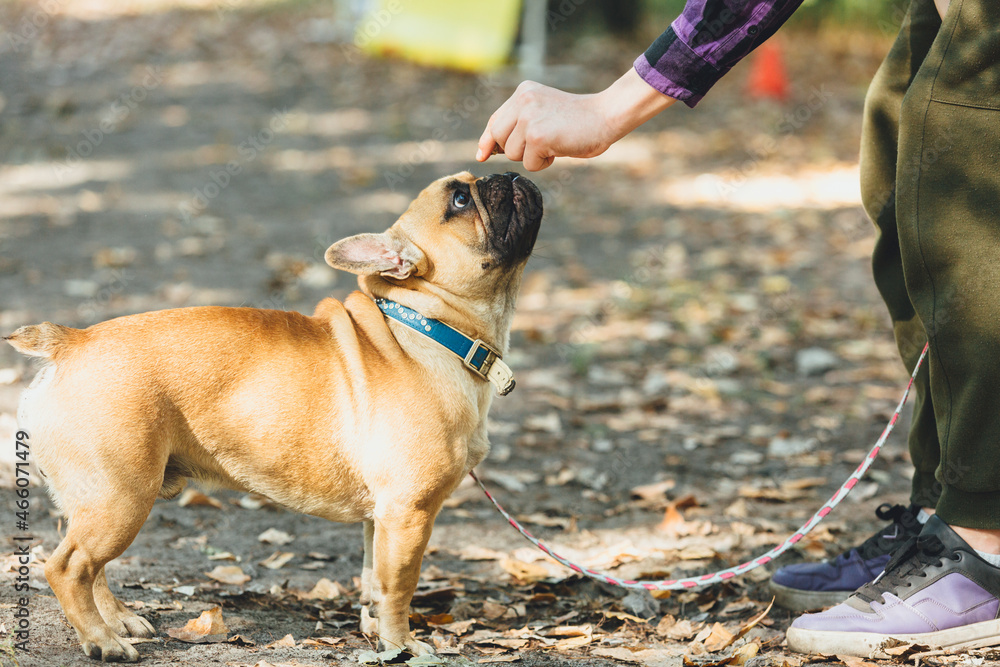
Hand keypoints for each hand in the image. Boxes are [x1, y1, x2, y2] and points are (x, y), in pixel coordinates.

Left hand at [477, 68, 676, 170]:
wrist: (606, 115)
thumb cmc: (579, 120)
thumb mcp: (544, 113)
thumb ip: (519, 123)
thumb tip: (489, 149)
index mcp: (523, 92)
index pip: (496, 120)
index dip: (488, 140)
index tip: (482, 154)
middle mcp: (522, 101)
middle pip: (500, 139)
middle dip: (516, 149)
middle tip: (542, 144)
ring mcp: (528, 118)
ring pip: (513, 153)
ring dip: (532, 156)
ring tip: (554, 143)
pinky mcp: (537, 136)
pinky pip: (529, 163)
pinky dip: (544, 163)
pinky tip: (560, 148)